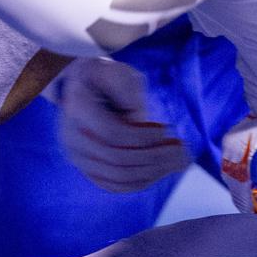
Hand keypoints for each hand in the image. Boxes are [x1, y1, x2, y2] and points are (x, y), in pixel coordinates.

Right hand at [57, 57, 191, 192]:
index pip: (111, 133)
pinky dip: (141, 182)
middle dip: (155, 157)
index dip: (142, 135)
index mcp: (78, 109)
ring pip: (117, 177)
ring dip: (153, 173)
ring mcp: (78, 157)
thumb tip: (140, 122)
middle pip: (116, 159)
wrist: (81, 88)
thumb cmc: (105, 76)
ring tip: (180, 162)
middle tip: (184, 151)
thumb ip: (128, 92)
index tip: (167, 128)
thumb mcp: (117, 71)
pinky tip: (163, 171)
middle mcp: (72, 138)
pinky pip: (114, 185)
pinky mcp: (88, 168)